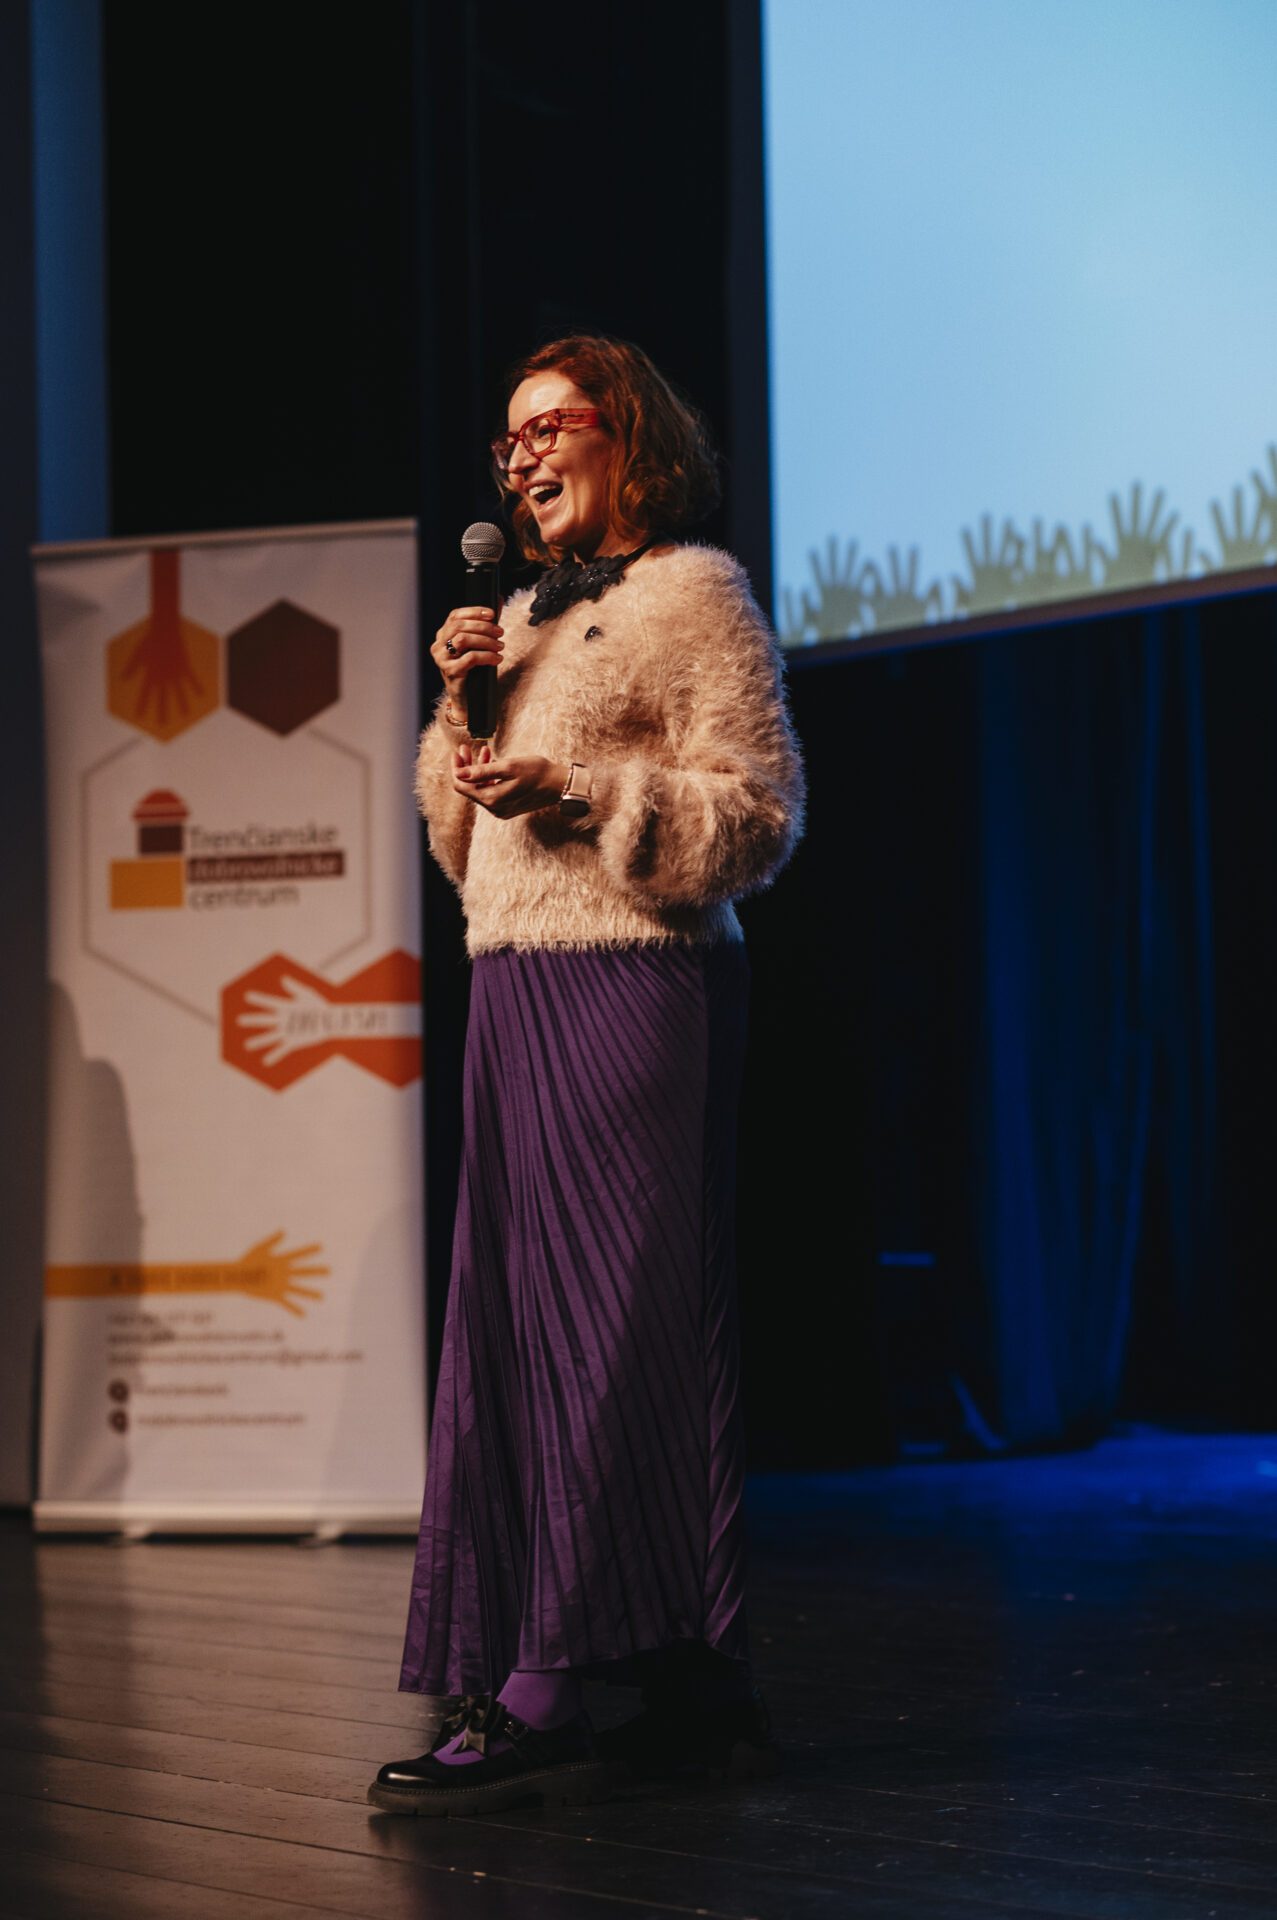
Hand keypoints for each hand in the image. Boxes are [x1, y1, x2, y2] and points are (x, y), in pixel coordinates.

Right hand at [431, 605, 504, 708]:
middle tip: (500, 633)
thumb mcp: (478, 645)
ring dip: (486, 641)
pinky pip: (470, 658)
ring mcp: (442, 659)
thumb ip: (486, 624)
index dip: (474, 612)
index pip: (455, 616)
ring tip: (500, 646)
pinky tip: (497, 658)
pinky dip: (487, 656)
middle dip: (483, 627)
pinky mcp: (450, 672)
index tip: (492, 614)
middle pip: (459, 626)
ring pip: (463, 640)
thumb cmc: (473, 670)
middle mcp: (438, 645)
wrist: (468, 699)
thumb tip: (499, 599)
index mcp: (443, 635)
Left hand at [453, 750, 568, 818]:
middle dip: (466, 766)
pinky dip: (490, 777)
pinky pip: (492, 790)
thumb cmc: (537, 773)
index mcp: (492, 800)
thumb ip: (481, 771)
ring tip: (484, 750)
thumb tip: (459, 774)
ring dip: (479, 769)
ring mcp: (501, 809)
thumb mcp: (508, 767)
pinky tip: (494, 762)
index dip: (457, 768)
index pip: (462, 785)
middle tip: (465, 748)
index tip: (457, 751)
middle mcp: (494, 808)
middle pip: (470, 787)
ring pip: (481, 787)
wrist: (559, 784)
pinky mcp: (508, 806)